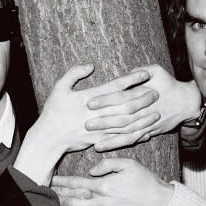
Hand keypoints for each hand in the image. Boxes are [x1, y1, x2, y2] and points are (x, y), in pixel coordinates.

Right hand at [37, 64, 159, 153]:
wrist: (48, 138)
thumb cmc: (53, 112)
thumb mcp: (59, 88)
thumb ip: (74, 73)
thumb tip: (91, 65)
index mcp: (89, 98)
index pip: (115, 86)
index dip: (132, 79)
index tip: (145, 74)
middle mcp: (97, 113)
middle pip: (125, 105)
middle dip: (142, 99)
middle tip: (156, 93)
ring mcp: (99, 128)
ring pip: (127, 123)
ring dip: (143, 118)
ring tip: (156, 113)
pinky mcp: (100, 140)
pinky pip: (121, 138)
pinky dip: (135, 136)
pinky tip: (146, 133)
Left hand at [51, 158, 173, 205]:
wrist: (163, 204)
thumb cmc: (146, 181)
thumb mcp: (129, 163)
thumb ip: (107, 163)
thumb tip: (91, 170)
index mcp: (104, 186)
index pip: (76, 184)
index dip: (60, 183)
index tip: (50, 181)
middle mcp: (103, 203)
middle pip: (72, 203)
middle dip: (57, 200)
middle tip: (47, 198)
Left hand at [86, 64, 201, 150]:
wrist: (187, 103)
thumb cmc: (169, 84)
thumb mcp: (157, 70)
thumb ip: (139, 71)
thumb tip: (124, 74)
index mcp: (143, 93)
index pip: (121, 97)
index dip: (105, 100)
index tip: (90, 102)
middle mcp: (144, 110)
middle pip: (121, 117)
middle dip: (104, 121)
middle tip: (86, 123)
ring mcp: (146, 123)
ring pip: (125, 132)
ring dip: (108, 136)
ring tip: (91, 140)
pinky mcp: (148, 132)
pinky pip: (131, 140)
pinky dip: (116, 144)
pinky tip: (102, 146)